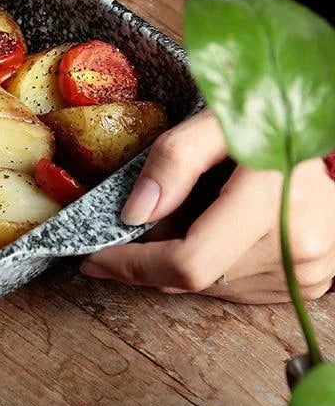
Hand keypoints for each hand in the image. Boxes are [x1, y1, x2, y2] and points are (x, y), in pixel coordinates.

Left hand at [80, 109, 334, 303]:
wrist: (325, 139)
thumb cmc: (268, 119)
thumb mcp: (216, 120)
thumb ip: (175, 159)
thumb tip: (134, 214)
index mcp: (273, 200)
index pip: (189, 261)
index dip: (132, 265)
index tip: (93, 256)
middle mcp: (296, 247)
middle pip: (193, 277)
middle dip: (149, 256)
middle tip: (138, 220)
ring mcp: (307, 271)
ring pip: (210, 285)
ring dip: (179, 257)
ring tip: (187, 210)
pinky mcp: (308, 283)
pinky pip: (234, 286)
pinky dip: (208, 262)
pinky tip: (212, 226)